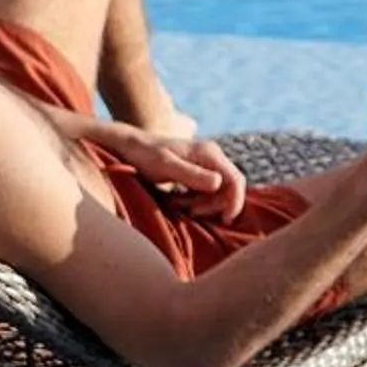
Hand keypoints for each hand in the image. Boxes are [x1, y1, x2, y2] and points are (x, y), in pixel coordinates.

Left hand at [98, 124, 250, 222]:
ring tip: (176, 205)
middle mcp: (212, 156)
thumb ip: (192, 174)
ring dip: (202, 204)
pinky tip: (177, 201)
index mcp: (208, 153)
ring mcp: (206, 163)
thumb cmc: (144, 155)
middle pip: (230, 187)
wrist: (130, 146)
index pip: (235, 179)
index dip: (235, 201)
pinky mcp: (198, 171)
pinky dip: (195, 200)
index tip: (225, 220)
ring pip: (219, 191)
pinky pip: (207, 191)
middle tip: (190, 212)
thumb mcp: (166, 166)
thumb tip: (219, 184)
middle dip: (214, 205)